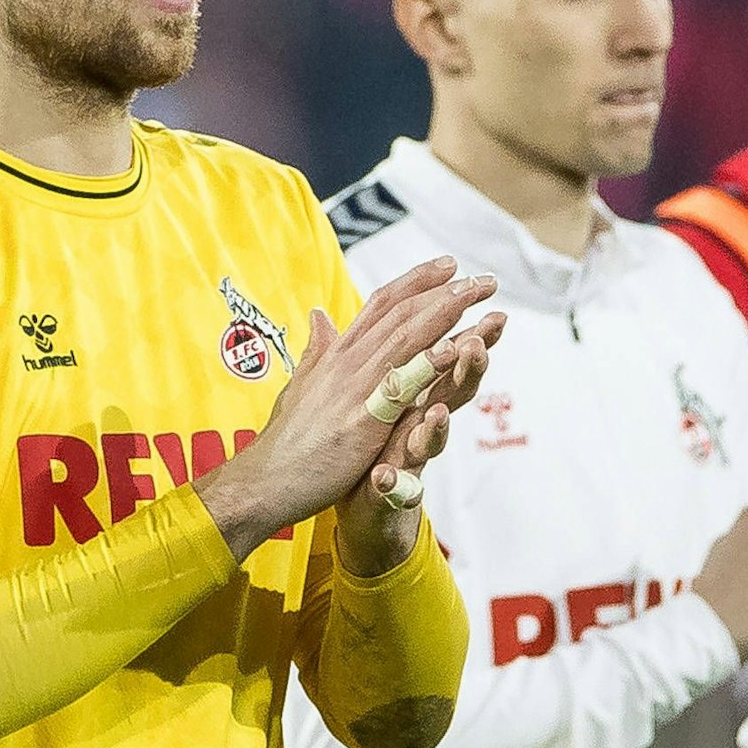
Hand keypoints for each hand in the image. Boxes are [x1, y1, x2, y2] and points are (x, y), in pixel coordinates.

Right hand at [193, 256, 499, 561]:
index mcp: (337, 355)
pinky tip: (459, 348)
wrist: (266, 480)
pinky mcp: (364, 419)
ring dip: (446, 311)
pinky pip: (403, 384)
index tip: (448, 266)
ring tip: (478, 294)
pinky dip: (431, 362)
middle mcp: (347, 362)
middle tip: (481, 279)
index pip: (380, 305)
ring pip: (405, 336)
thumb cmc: (286, 441)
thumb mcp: (301, 386)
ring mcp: (356, 387)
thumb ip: (317, 351)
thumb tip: (320, 316)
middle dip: (443, 291)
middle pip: (400, 313)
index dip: (416, 282)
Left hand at [334, 310, 505, 575]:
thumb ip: (395, 354)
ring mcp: (407, 460)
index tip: (485, 295)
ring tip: (437, 411)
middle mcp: (420, 425)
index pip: (447, 356)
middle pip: (452, 393)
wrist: (366, 507)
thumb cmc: (381, 444)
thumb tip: (404, 312)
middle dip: (467, 370)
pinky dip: (391, 485)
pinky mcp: (389, 496)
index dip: (467, 327)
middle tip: (478, 344)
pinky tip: (383, 478)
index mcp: (415, 395)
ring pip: (430, 442)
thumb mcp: (384, 391)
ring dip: (435, 428)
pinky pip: (393, 491)